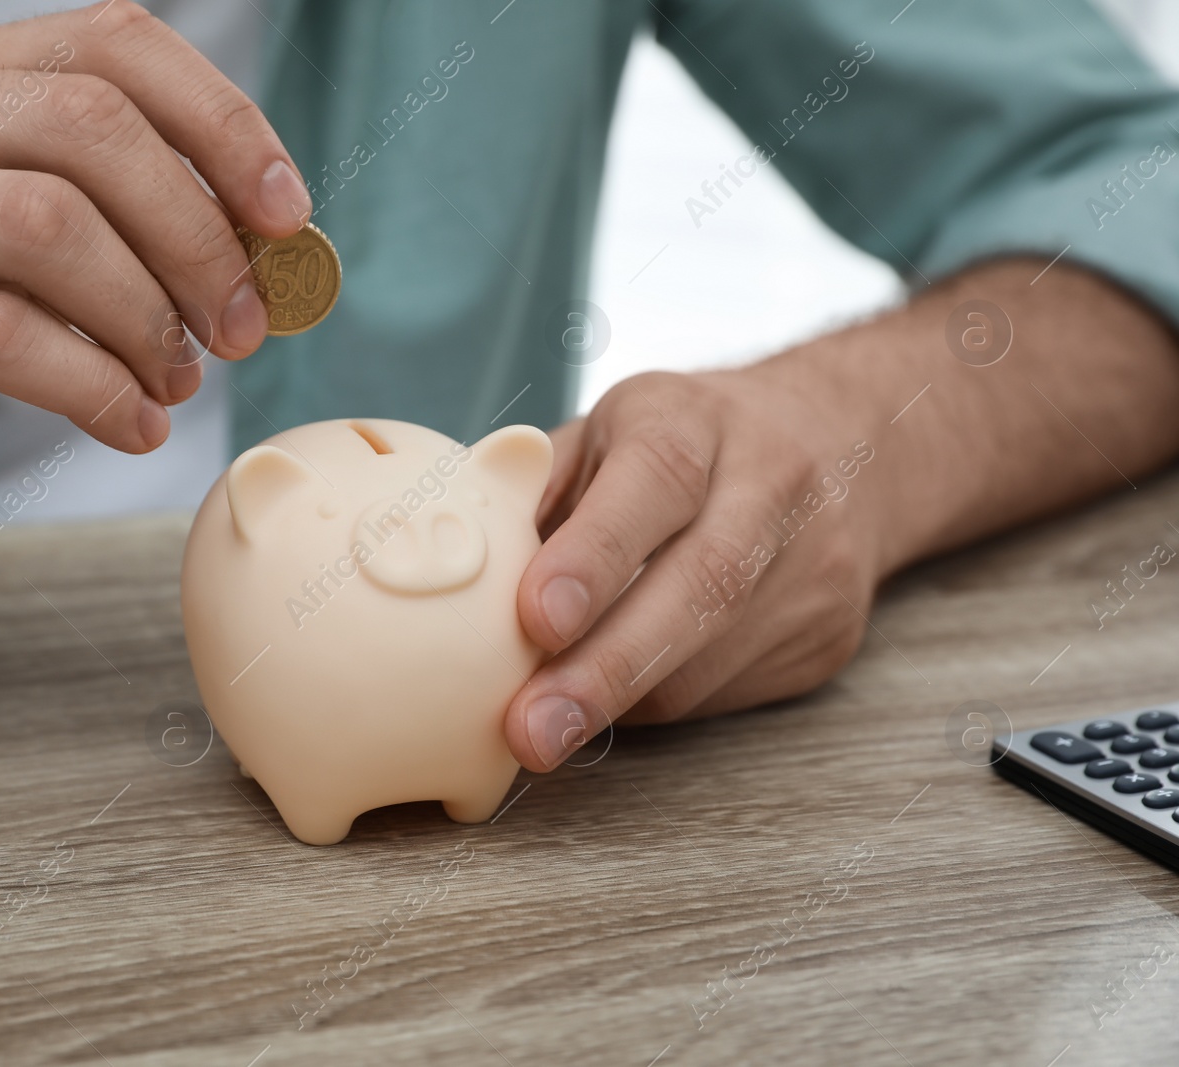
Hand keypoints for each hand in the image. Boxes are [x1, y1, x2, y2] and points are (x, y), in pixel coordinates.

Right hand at [0, 2, 308, 521]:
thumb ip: (99, 222)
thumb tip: (259, 258)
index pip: (111, 45)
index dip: (222, 122)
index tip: (287, 214)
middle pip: (91, 132)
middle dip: (198, 238)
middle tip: (242, 326)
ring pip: (47, 229)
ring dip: (147, 319)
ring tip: (177, 382)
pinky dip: (93, 389)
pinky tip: (129, 426)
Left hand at [502, 367, 881, 770]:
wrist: (842, 440)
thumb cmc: (683, 442)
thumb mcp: (604, 432)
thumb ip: (536, 492)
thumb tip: (462, 571)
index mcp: (696, 419)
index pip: (653, 483)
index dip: (593, 557)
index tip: (534, 621)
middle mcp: (772, 483)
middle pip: (700, 587)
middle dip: (605, 669)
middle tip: (529, 731)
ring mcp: (815, 564)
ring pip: (710, 660)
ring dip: (619, 703)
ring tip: (545, 726)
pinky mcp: (828, 634)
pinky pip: (726, 692)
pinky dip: (656, 704)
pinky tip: (618, 695)